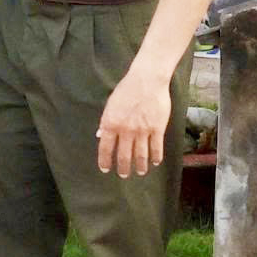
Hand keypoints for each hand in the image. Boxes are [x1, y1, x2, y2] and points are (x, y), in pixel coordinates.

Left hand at [96, 62, 173, 178]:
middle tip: (123, 175)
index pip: (105, 148)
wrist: (147, 81)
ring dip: (140, 166)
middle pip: (123, 155)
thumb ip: (105, 121)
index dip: (105, 160)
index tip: (105, 169)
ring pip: (141, 155)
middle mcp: (125, 131)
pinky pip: (156, 147)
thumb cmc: (126, 90)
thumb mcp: (110, 105)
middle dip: (123, 168)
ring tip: (140, 172)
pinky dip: (156, 157)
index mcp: (111, 124)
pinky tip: (155, 162)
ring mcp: (142, 131)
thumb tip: (99, 135)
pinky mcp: (157, 129)